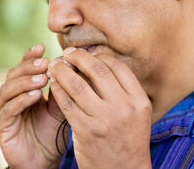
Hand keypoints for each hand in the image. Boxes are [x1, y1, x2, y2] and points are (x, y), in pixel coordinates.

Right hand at [0, 44, 65, 168]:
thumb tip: (72, 65)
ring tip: (42, 79)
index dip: (30, 56)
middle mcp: (11, 96)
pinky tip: (35, 96)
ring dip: (25, 82)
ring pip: (8, 89)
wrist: (44, 160)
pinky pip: (9, 109)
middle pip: (14, 74)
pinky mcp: (1, 125)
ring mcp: (4, 110)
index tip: (41, 46)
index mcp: (24, 88)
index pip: (24, 67)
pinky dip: (21, 100)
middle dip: (29, 67)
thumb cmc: (52, 131)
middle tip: (45, 62)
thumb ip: (63, 89)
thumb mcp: (60, 107)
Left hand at [48, 48, 152, 168]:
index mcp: (140, 100)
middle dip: (79, 57)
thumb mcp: (135, 113)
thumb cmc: (127, 140)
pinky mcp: (85, 130)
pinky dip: (57, 89)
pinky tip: (53, 84)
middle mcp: (124, 107)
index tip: (87, 53)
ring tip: (55, 66)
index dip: (99, 56)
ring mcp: (104, 119)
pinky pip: (67, 102)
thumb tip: (96, 61)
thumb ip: (121, 90)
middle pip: (97, 70)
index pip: (118, 67)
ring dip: (62, 71)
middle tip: (67, 53)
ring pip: (77, 84)